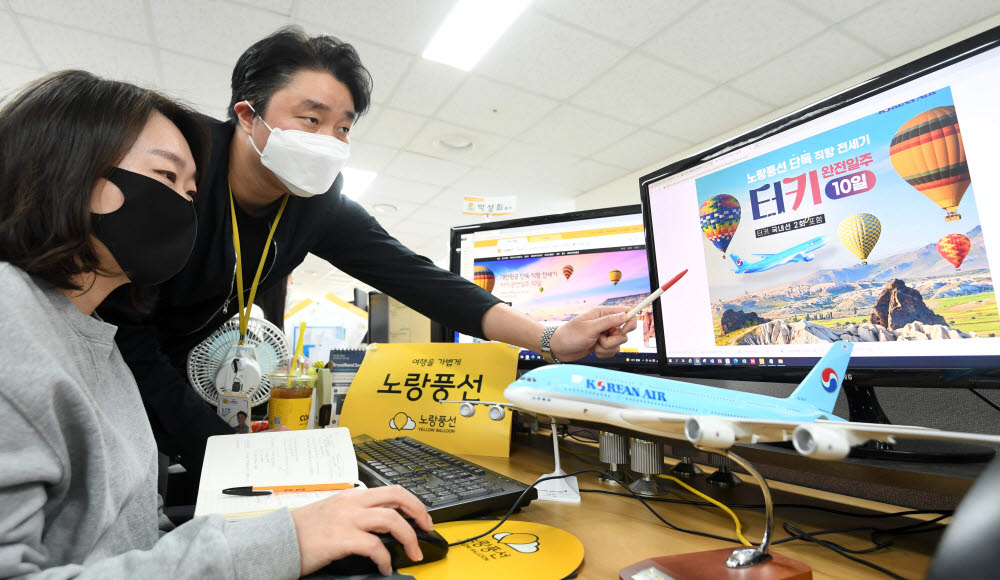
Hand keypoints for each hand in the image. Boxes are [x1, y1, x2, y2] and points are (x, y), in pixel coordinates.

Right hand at [291, 485, 432, 575]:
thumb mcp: (333, 511)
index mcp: (352, 495)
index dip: (412, 502)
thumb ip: (356, 512)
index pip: (392, 491)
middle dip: (419, 512)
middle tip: (426, 529)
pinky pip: (375, 547)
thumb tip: (381, 523)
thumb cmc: (304, 530)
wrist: (279, 540)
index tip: (421, 516)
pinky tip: (385, 567)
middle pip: (398, 497)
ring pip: (392, 520)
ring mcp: (348, 519)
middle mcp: (353, 503)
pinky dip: (385, 559)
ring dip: (408, 538)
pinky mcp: (342, 538)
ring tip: (412, 553)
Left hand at [550, 306, 636, 360]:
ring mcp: (605, 335)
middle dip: (614, 340)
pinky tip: (593, 350)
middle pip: (625, 332)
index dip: (630, 321)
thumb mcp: (590, 328)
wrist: (559, 348)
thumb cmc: (571, 335)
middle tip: (601, 339)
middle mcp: (606, 323)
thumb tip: (625, 315)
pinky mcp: (603, 345)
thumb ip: (609, 321)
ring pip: (619, 344)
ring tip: (593, 345)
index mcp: (603, 313)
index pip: (626, 312)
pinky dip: (603, 353)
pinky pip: (612, 351)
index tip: (624, 330)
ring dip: (606, 348)